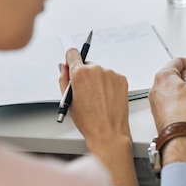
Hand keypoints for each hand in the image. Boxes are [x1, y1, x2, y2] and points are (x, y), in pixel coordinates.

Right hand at [60, 48, 148, 185]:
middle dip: (85, 75)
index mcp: (79, 73)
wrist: (109, 132)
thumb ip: (63, 80)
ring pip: (100, 72)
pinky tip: (107, 99)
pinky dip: (109, 85)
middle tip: (86, 92)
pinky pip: (112, 77)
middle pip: (87, 65)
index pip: (73, 53)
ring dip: (98, 80)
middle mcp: (96, 69)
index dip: (71, 59)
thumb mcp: (68, 100)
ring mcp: (111, 74)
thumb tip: (63, 67)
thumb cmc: (88, 121)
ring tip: (98, 99)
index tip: (72, 63)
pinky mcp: (122, 79)